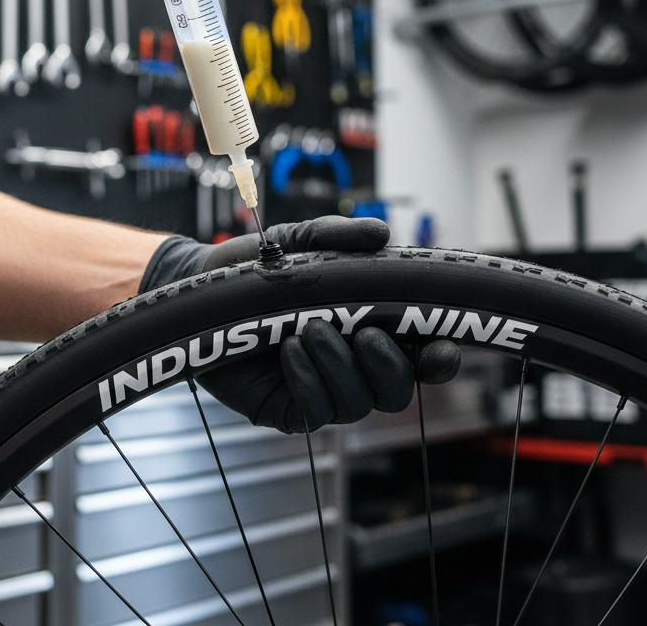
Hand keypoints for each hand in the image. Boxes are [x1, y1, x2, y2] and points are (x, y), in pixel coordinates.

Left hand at [139, 217, 459, 432]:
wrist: (204, 288)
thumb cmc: (259, 267)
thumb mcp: (300, 242)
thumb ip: (339, 236)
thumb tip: (381, 234)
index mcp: (371, 325)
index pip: (421, 355)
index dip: (440, 358)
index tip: (442, 347)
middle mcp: (354, 364)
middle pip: (399, 389)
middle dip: (391, 365)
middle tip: (366, 332)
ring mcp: (324, 389)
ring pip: (360, 402)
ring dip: (342, 365)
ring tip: (311, 328)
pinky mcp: (290, 408)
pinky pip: (316, 412)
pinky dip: (309, 379)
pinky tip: (289, 350)